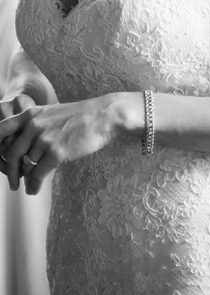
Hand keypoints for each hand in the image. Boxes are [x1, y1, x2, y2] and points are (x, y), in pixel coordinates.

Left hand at [0, 93, 137, 194]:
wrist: (106, 115)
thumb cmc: (82, 115)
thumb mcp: (52, 113)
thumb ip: (34, 125)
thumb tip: (21, 148)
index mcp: (31, 114)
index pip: (1, 130)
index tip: (1, 160)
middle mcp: (34, 126)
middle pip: (12, 154)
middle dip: (11, 171)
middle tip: (13, 182)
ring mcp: (45, 139)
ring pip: (27, 165)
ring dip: (27, 179)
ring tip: (29, 186)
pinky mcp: (57, 152)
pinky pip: (38, 174)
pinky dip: (34, 185)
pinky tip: (35, 190)